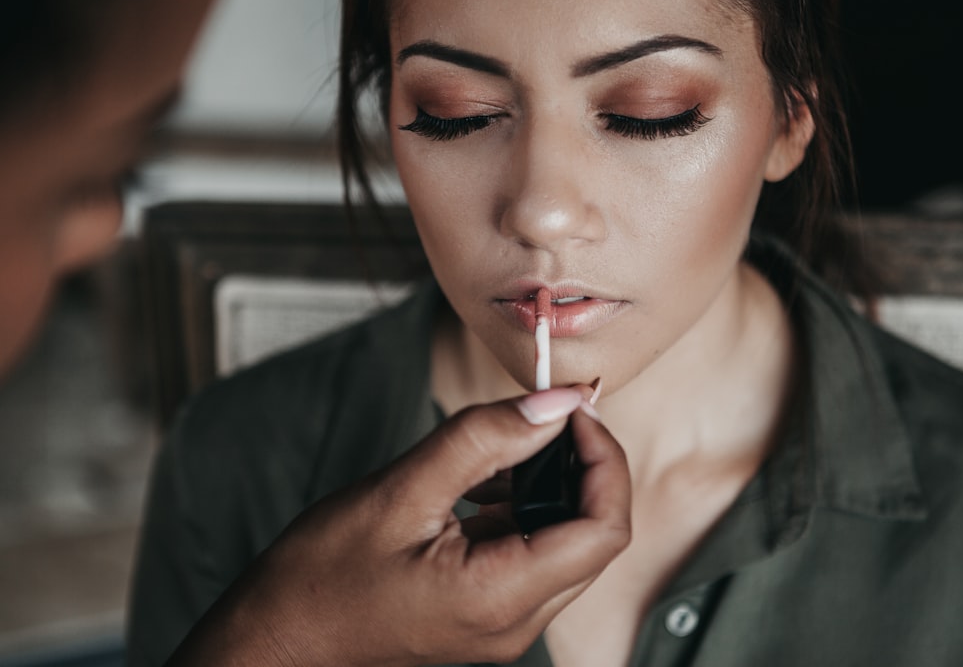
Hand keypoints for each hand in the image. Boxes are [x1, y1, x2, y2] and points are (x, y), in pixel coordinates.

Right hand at [166, 387, 630, 666]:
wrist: (277, 640)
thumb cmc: (320, 579)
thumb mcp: (401, 491)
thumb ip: (483, 440)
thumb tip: (554, 403)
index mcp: (502, 596)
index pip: (605, 528)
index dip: (605, 460)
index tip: (575, 410)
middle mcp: (516, 620)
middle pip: (594, 535)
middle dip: (582, 466)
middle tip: (548, 415)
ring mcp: (504, 621)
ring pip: (565, 540)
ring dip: (550, 485)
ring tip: (504, 446)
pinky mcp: (487, 611)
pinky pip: (530, 552)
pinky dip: (521, 506)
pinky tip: (481, 480)